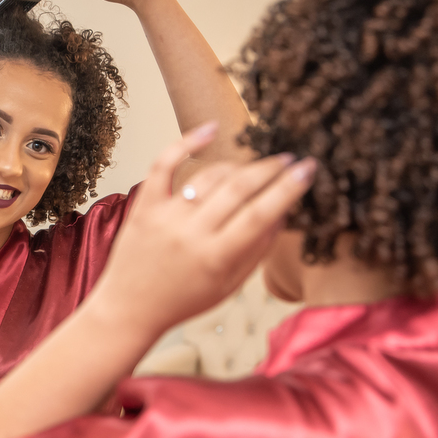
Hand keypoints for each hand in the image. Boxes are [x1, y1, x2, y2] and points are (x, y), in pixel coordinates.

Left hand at [88, 124, 315, 338]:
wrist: (129, 308)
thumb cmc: (182, 300)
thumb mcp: (229, 286)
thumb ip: (257, 250)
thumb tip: (282, 214)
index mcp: (217, 257)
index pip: (262, 213)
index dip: (289, 187)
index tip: (308, 169)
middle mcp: (191, 233)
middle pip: (240, 188)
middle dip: (271, 169)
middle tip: (289, 160)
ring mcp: (165, 216)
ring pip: (210, 175)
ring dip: (239, 165)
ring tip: (256, 166)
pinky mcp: (145, 205)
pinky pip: (164, 164)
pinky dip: (187, 142)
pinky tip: (210, 129)